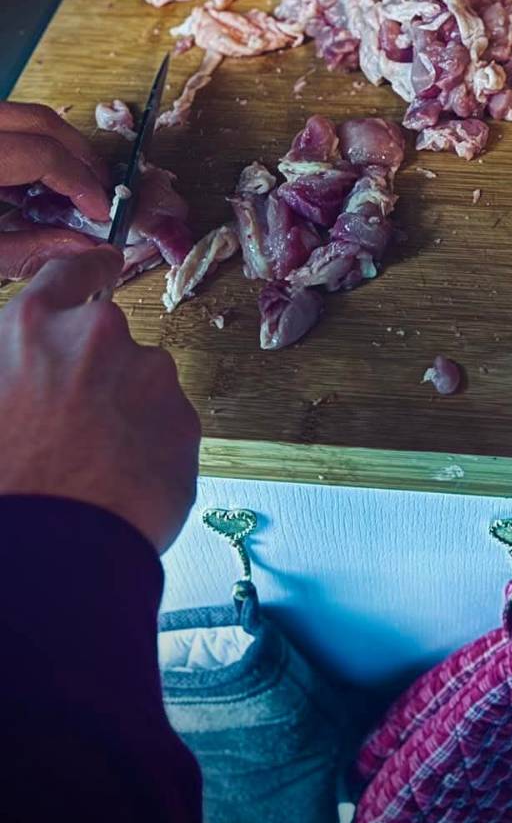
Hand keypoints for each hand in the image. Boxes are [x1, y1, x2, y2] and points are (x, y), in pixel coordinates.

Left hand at [0, 102, 112, 278]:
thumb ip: (25, 251)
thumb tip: (79, 247)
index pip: (45, 155)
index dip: (81, 182)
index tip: (100, 208)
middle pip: (43, 122)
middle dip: (80, 153)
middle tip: (101, 187)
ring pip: (25, 117)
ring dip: (56, 145)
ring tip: (72, 183)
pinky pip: (7, 125)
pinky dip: (27, 145)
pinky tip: (31, 179)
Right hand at [0, 246, 199, 550]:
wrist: (47, 556)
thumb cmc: (7, 486)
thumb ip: (14, 366)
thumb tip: (27, 374)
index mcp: (32, 326)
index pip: (70, 270)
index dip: (88, 269)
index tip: (103, 266)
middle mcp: (97, 336)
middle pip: (106, 338)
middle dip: (95, 371)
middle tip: (69, 424)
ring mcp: (149, 377)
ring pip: (141, 384)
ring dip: (124, 411)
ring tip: (89, 465)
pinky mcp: (184, 423)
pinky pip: (165, 427)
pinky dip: (148, 449)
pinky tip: (117, 484)